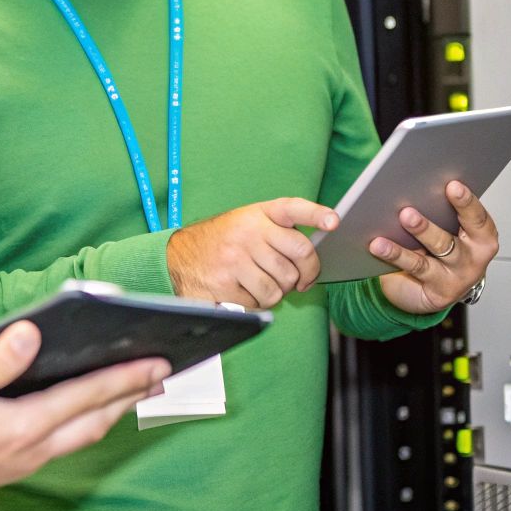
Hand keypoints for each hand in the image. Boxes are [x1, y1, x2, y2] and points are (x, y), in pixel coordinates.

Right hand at [0, 320, 169, 510]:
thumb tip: (32, 333)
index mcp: (23, 427)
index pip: (88, 396)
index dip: (126, 376)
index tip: (159, 361)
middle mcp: (30, 449)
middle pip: (96, 420)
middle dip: (130, 396)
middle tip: (161, 376)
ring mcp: (20, 461)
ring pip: (81, 435)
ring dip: (110, 412)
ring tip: (131, 393)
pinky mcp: (8, 466)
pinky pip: (62, 443)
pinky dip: (83, 424)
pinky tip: (78, 415)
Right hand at [166, 197, 340, 307]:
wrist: (176, 258)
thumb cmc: (220, 242)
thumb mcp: (245, 223)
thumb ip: (276, 231)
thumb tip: (310, 259)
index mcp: (256, 214)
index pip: (292, 208)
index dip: (316, 214)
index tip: (334, 221)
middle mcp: (248, 232)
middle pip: (299, 256)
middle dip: (305, 274)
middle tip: (301, 281)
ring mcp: (236, 257)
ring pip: (283, 285)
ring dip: (279, 292)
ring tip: (263, 284)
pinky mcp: (226, 283)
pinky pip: (262, 301)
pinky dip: (259, 303)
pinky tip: (245, 292)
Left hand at [373, 181, 499, 313]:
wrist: (432, 291)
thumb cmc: (440, 251)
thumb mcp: (446, 228)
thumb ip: (438, 210)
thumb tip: (411, 188)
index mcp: (481, 236)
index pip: (477, 218)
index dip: (466, 202)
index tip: (452, 185)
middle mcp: (473, 258)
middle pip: (450, 239)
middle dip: (427, 225)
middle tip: (407, 212)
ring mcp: (457, 277)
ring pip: (433, 253)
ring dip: (414, 236)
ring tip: (396, 224)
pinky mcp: (439, 292)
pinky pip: (415, 267)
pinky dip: (395, 254)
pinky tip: (378, 245)